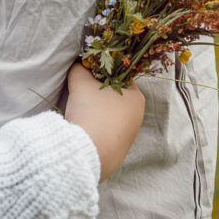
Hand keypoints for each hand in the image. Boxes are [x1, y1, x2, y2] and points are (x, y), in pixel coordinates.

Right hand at [64, 64, 144, 180]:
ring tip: (80, 111)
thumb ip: (80, 68)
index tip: (87, 74)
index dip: (101, 73)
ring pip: (109, 115)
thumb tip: (80, 65)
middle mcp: (138, 117)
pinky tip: (84, 128)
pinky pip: (106, 132)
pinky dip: (95, 128)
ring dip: (95, 111)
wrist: (89, 153)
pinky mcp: (119, 151)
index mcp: (136, 97)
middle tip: (81, 91)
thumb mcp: (80, 81)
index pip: (119, 77)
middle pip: (114, 97)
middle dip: (98, 93)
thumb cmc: (91, 112)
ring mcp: (129, 136)